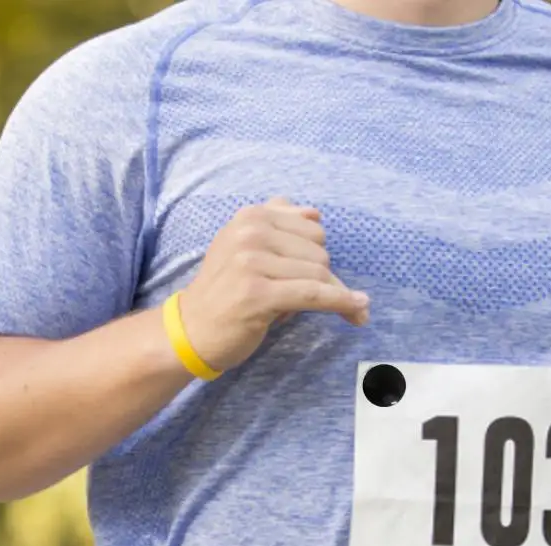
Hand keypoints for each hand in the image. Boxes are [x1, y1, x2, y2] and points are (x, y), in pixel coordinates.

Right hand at [177, 197, 369, 372]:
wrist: (192, 328)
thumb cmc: (225, 291)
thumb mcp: (243, 248)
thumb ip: (276, 225)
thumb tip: (313, 211)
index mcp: (251, 216)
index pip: (312, 230)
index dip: (323, 257)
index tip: (329, 280)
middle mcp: (250, 232)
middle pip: (320, 252)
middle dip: (327, 280)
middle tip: (319, 302)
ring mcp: (251, 261)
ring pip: (319, 274)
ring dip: (333, 297)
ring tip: (323, 313)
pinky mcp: (258, 293)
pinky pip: (313, 295)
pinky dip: (341, 303)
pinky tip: (358, 311)